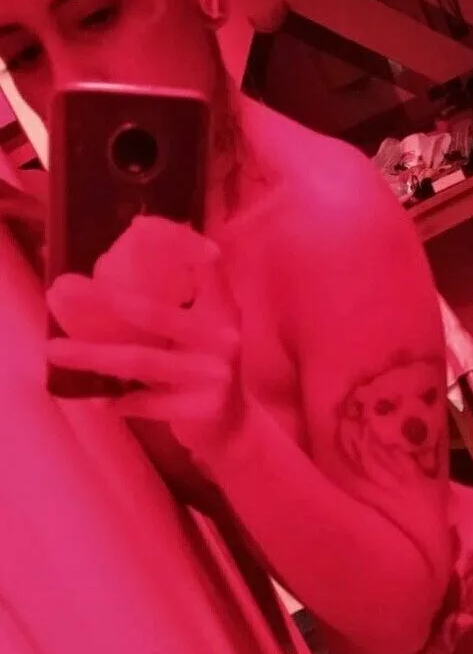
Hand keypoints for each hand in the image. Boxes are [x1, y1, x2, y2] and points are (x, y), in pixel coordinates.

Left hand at [46, 215, 243, 459]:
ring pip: (143, 362)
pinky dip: (123, 401)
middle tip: (63, 290)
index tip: (138, 226)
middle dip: (107, 302)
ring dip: (94, 356)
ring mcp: (215, 374)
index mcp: (224, 310)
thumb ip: (183, 300)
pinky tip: (102, 400)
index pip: (207, 266)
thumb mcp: (207, 329)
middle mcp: (224, 337)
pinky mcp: (204, 408)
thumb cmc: (208, 368)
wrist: (235, 427)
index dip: (177, 243)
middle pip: (158, 314)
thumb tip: (130, 258)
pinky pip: (150, 403)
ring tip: (56, 350)